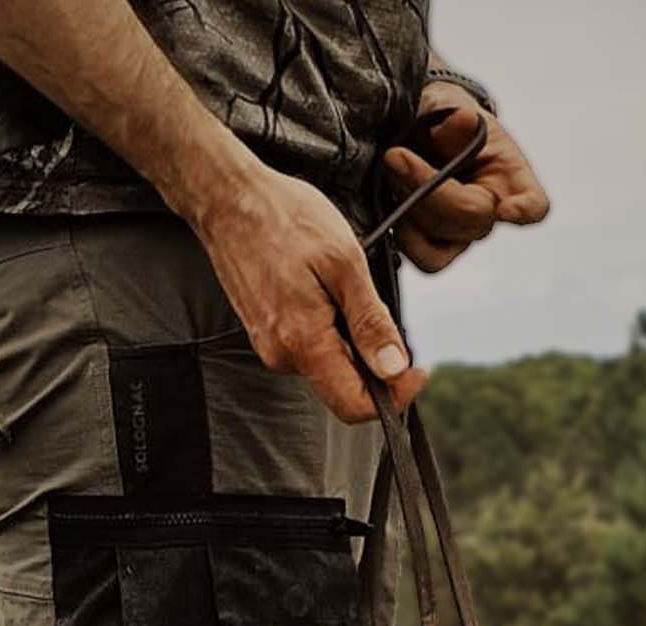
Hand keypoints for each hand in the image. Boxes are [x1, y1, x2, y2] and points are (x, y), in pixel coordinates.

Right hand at [192, 162, 428, 424]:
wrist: (229, 199)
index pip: (355, 406)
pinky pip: (311, 348)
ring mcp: (271, 348)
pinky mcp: (267, 335)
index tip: (416, 369)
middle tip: (380, 310)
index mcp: (303, 343)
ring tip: (344, 287)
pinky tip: (324, 288)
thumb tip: (394, 369)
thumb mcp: (345, 263)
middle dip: (374, 362)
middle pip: (345, 388)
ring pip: (330, 367)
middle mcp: (283, 356)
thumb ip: (370, 322)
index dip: (394, 396)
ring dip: (352, 340)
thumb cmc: (284, 219)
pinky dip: (331, 329)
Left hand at [381, 86, 550, 273]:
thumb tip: (460, 121)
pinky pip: (421, 257)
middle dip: (429, 189)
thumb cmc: (444, 119)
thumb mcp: (450, 105)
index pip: (533, 203)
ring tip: (391, 170)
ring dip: (410, 209)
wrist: (417, 130)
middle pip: (471, 220)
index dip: (524, 211)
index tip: (508, 210)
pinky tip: (389, 199)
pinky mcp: (434, 248)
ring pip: (442, 245)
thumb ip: (455, 116)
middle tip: (395, 155)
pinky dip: (401, 232)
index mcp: (510, 177)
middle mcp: (490, 213)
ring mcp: (462, 236)